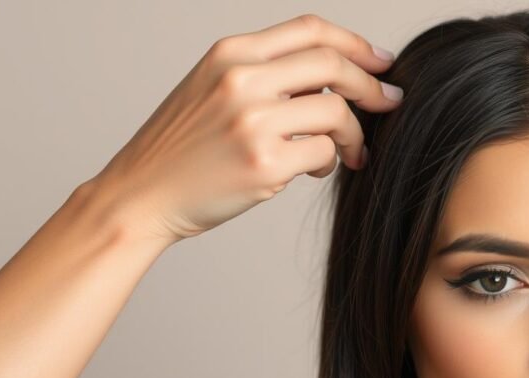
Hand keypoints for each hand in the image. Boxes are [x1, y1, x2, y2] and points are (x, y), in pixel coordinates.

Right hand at [81, 14, 402, 244]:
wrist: (140, 195)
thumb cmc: (180, 151)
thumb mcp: (210, 90)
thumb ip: (263, 75)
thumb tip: (334, 78)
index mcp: (229, 54)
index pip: (310, 30)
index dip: (356, 43)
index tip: (381, 62)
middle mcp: (241, 79)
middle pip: (333, 64)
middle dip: (371, 85)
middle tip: (388, 103)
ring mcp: (252, 120)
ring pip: (336, 111)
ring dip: (352, 134)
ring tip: (348, 153)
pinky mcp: (264, 162)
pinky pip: (325, 153)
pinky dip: (329, 163)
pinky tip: (312, 170)